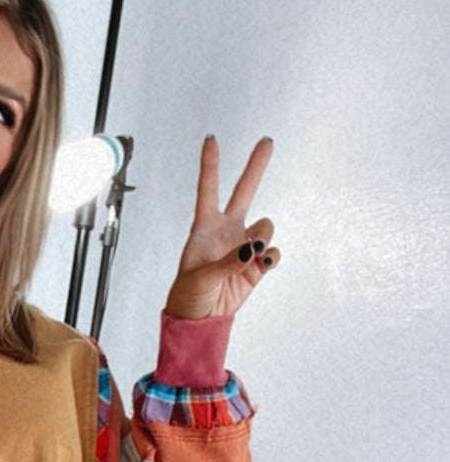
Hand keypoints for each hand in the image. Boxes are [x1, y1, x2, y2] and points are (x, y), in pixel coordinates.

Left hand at [164, 136, 278, 319]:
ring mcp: (243, 247)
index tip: (211, 140)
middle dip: (256, 166)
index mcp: (204, 229)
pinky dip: (271, 258)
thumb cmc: (188, 296)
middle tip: (267, 142)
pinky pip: (272, 253)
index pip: (208, 190)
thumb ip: (226, 263)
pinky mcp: (256, 266)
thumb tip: (251, 251)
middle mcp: (227, 232)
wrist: (200, 320)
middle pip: (244, 192)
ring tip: (252, 256)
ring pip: (264, 226)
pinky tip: (261, 265)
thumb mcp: (199, 278)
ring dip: (263, 237)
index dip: (210, 165)